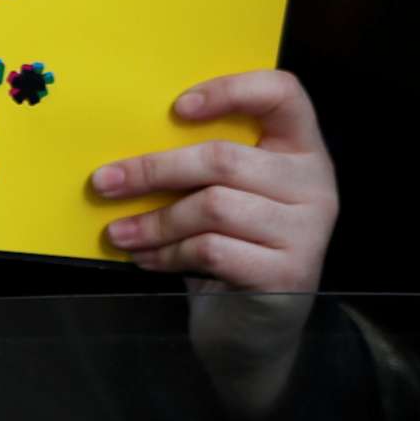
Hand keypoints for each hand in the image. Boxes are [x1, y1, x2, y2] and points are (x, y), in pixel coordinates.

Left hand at [94, 70, 337, 418]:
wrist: (255, 331)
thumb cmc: (232, 245)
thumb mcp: (225, 194)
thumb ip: (204, 163)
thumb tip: (128, 138)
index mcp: (301, 148)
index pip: (282, 92)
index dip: (230, 89)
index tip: (176, 108)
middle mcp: (315, 184)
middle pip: (224, 158)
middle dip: (154, 169)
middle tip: (104, 182)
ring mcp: (307, 232)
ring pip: (212, 206)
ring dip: (154, 221)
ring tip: (119, 232)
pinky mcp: (288, 275)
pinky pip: (213, 250)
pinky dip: (169, 253)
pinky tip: (146, 259)